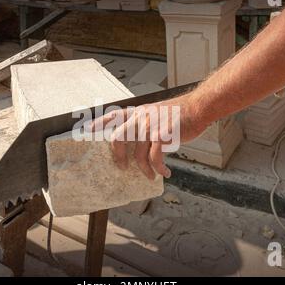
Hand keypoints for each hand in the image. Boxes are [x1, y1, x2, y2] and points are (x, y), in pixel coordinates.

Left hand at [89, 94, 206, 179]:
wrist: (198, 108)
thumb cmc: (179, 114)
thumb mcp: (157, 113)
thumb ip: (145, 123)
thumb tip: (138, 145)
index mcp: (138, 112)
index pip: (114, 115)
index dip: (99, 123)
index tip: (87, 130)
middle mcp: (141, 117)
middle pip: (118, 138)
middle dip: (117, 157)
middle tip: (123, 168)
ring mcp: (151, 125)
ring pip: (138, 154)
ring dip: (145, 169)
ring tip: (151, 175)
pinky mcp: (162, 135)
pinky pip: (155, 158)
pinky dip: (159, 168)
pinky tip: (165, 172)